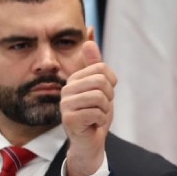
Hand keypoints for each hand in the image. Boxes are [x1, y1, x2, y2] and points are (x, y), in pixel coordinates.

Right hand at [61, 41, 116, 175]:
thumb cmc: (95, 114)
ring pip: (99, 98)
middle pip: (101, 82)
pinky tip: (93, 124)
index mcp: (74, 79)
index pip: (101, 69)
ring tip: (97, 116)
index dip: (110, 83)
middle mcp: (67, 89)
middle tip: (101, 107)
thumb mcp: (100, 86)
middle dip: (108, 97)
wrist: (90, 141)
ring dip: (105, 110)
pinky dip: (101, 120)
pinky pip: (96, 113)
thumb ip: (95, 64)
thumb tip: (89, 33)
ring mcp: (66, 104)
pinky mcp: (69, 119)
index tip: (105, 94)